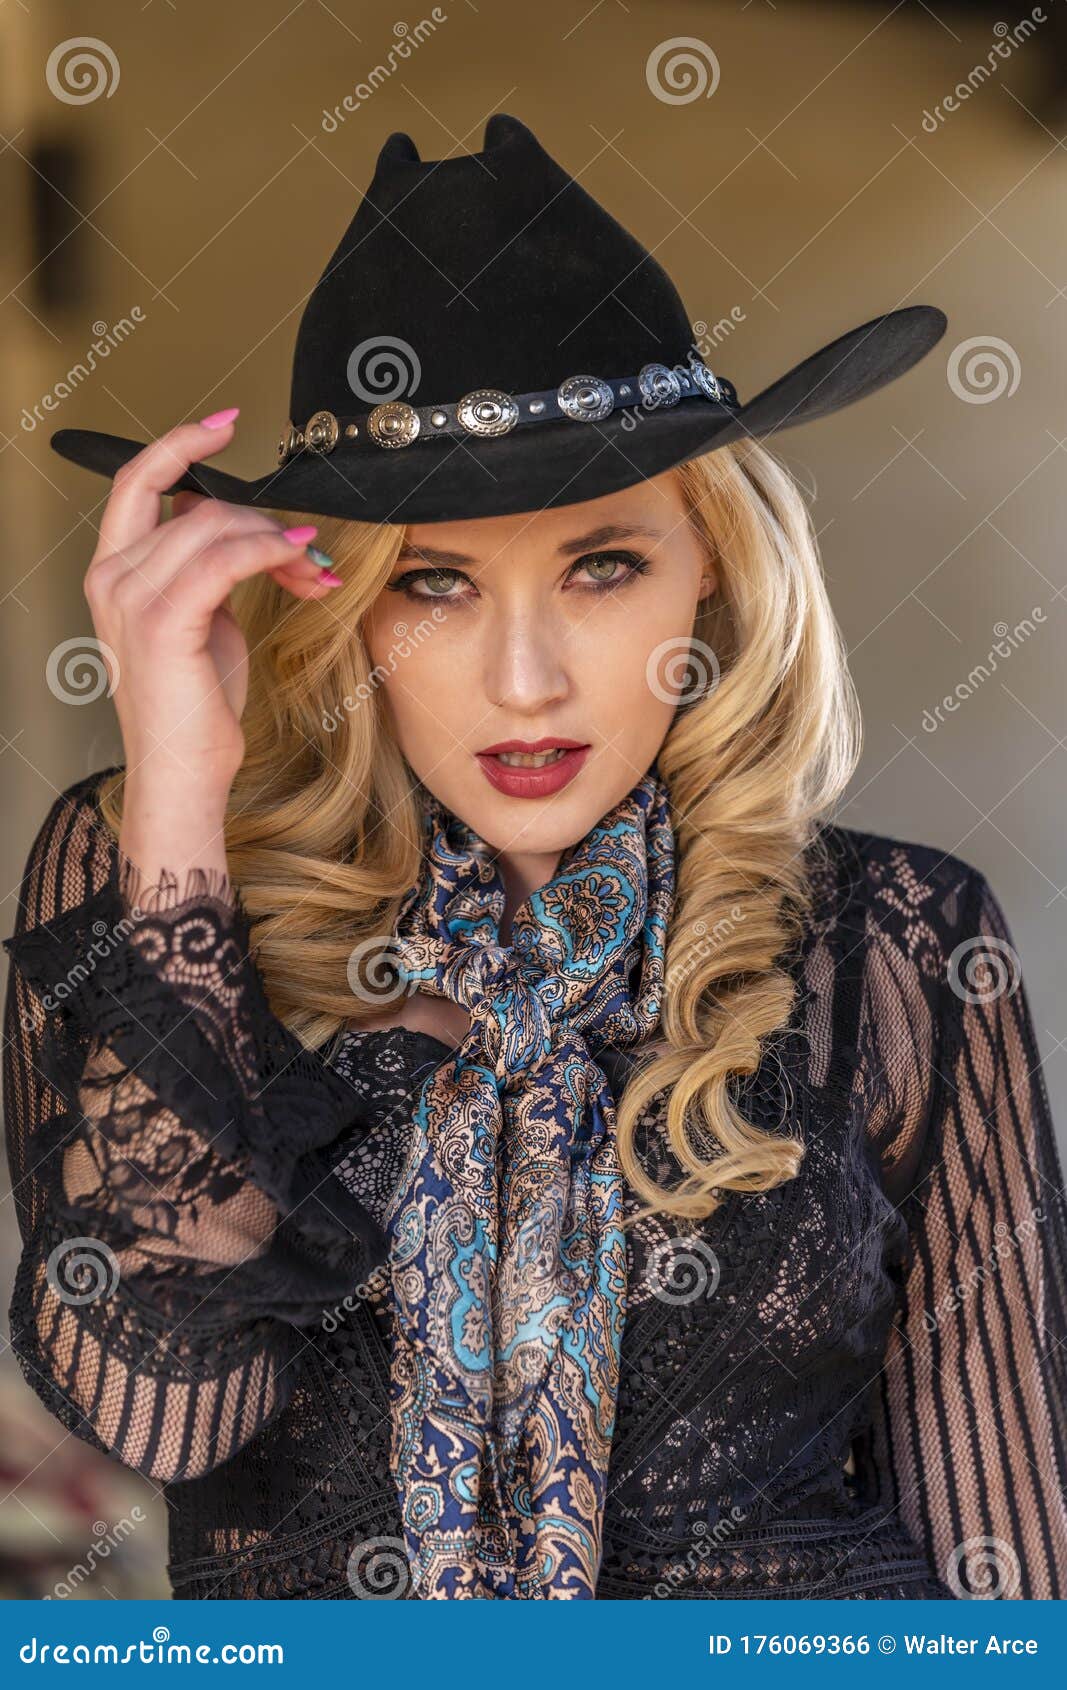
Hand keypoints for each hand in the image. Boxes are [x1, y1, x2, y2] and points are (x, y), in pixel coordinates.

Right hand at [84, 412, 339, 797]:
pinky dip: (272, 551)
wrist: (182, 769)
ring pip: (219, 528)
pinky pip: (228, 558)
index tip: (226, 426)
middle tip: (311, 552)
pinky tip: (301, 561)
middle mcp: (113, 577)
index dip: (180, 443)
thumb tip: (246, 530)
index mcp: (113, 570)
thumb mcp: (200, 620)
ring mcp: (133, 597)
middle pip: (199, 507)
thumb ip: (207, 569)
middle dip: (264, 521)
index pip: (137, 480)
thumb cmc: (195, 705)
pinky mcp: (166, 620)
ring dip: (281, 543)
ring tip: (315, 571)